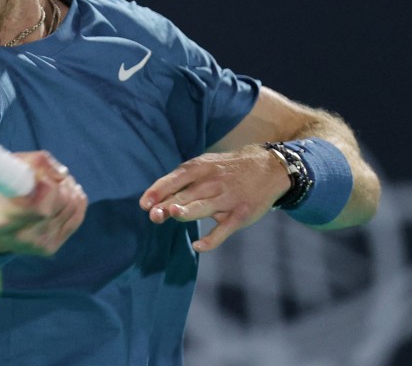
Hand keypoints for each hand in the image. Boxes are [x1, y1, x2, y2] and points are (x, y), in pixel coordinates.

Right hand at [0, 151, 86, 255]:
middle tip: (55, 177)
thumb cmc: (2, 194)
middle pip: (61, 201)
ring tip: (60, 183)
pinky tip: (70, 193)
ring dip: (70, 190)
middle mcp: (23, 236)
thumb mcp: (9, 172)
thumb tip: (62, 173)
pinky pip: (76, 218)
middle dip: (61, 184)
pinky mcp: (51, 248)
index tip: (44, 176)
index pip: (41, 202)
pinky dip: (77, 202)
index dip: (48, 183)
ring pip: (71, 207)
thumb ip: (35, 164)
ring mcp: (39, 244)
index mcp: (6, 218)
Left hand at [139, 146, 288, 252]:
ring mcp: (228, 199)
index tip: (144, 204)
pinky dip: (212, 239)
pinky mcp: (241, 215)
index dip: (159, 190)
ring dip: (188, 211)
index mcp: (201, 168)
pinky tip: (198, 246)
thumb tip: (153, 202)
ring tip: (173, 214)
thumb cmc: (225, 170)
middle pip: (187, 195)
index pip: (176, 178)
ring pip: (204, 207)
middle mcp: (213, 182)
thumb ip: (181, 183)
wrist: (268, 168)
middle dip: (169, 205)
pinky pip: (224, 229)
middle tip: (153, 215)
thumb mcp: (205, 166)